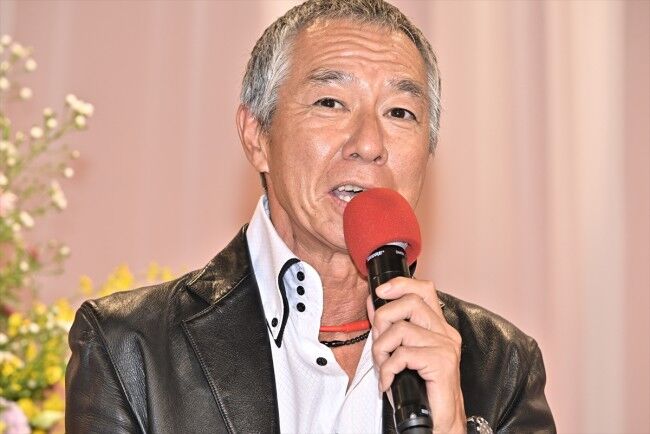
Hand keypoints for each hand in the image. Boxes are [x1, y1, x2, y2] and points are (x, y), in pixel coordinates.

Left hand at [368, 277, 466, 432]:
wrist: (440, 421)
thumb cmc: (422, 389)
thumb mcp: (403, 352)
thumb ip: (391, 327)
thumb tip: (373, 302)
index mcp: (439, 327)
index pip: (424, 290)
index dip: (400, 284)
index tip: (379, 292)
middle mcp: (446, 333)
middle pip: (410, 302)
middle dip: (383, 318)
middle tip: (378, 342)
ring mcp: (445, 347)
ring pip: (401, 330)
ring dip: (382, 350)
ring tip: (383, 368)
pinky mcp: (441, 362)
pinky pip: (402, 355)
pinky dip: (388, 370)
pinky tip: (388, 381)